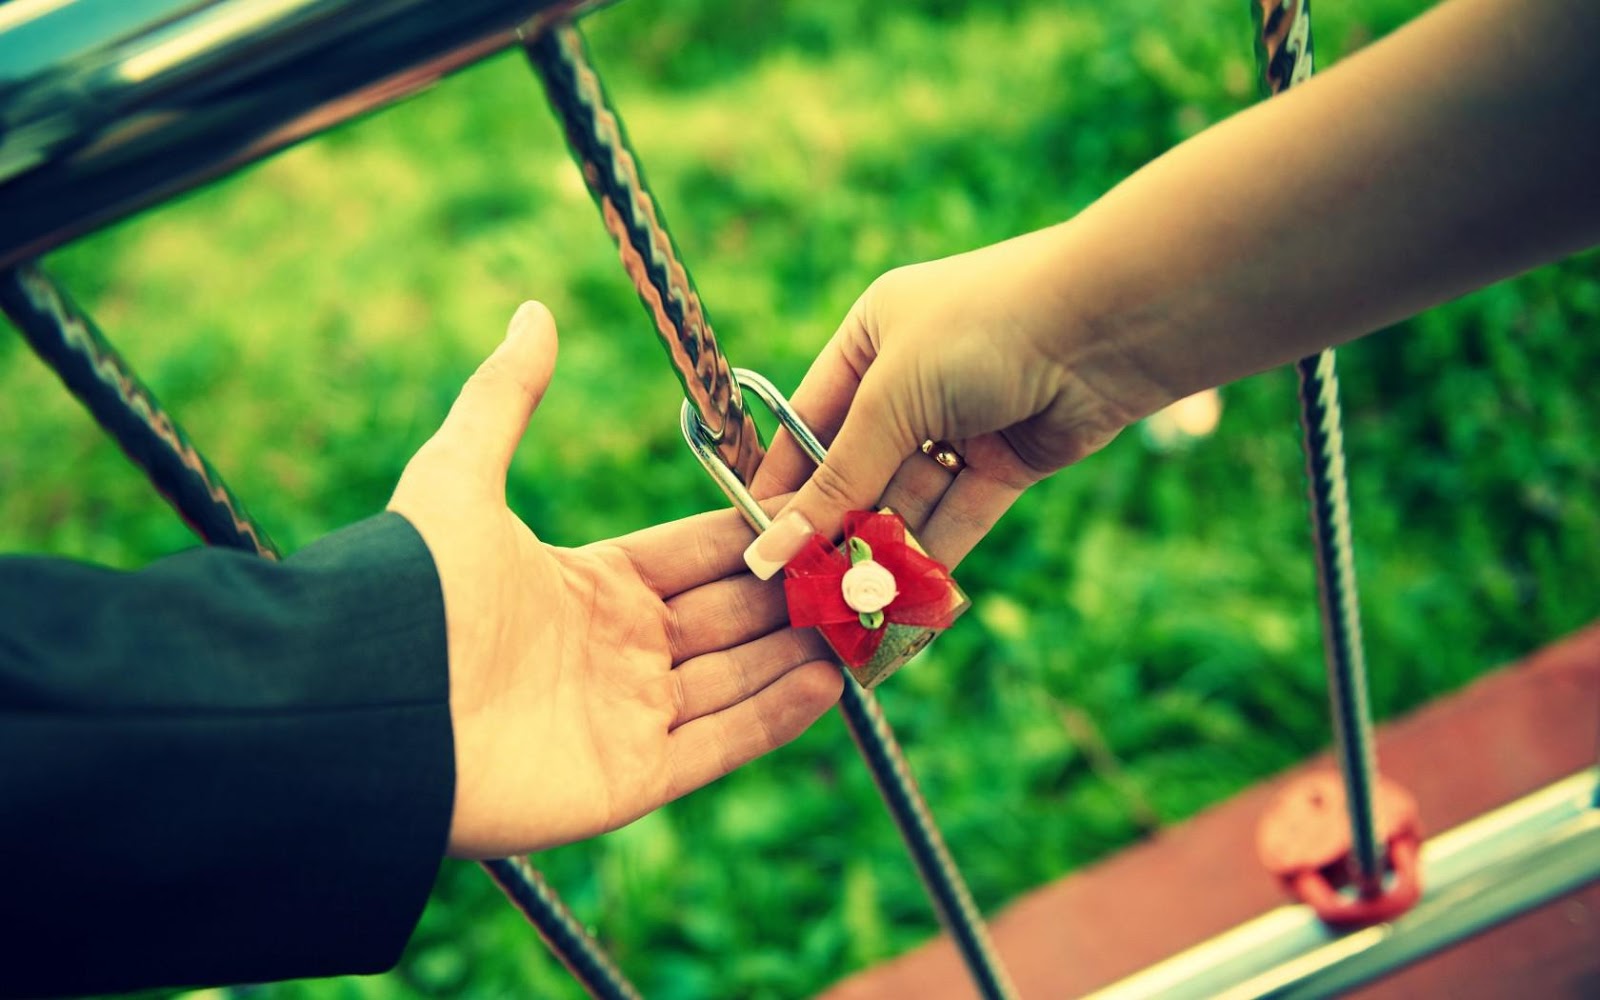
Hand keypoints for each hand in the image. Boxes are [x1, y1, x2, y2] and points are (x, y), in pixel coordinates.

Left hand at [388, 302, 841, 858]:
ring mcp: (625, 718)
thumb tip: (533, 309)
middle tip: (868, 565)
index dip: (755, 536)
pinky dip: (777, 716)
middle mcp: (615, 652)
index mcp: (589, 586)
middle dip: (796, 592)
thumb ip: (506, 396)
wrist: (367, 709)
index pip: (696, 556)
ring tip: (872, 621)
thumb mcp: (458, 475)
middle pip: (730, 617)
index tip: (820, 509)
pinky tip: (835, 681)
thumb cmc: (414, 592)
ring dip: (804, 651)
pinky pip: (719, 744)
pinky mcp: (627, 777)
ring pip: (738, 678)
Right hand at [746, 227, 1143, 574]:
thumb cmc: (984, 328)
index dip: (783, 487)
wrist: (1108, 324)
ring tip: (850, 612)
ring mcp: (961, 423)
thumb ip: (836, 480)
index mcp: (870, 339)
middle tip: (802, 596)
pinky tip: (903, 602)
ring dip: (882, 554)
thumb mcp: (892, 400)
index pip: (807, 425)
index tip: (755, 548)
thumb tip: (770, 549)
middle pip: (858, 471)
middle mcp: (910, 381)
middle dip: (834, 532)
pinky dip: (932, 559)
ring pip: (908, 501)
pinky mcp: (1006, 461)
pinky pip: (956, 516)